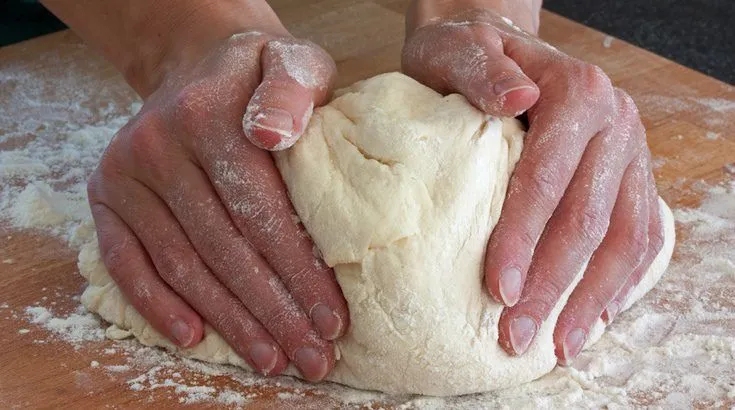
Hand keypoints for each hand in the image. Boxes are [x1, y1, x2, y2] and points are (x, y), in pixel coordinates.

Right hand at [87, 25, 348, 380]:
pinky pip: (127, 261)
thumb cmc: (258, 78)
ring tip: (271, 359)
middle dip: (273, 312)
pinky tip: (195, 337)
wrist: (195, 65)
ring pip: (183, 265)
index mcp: (208, 116)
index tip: (332, 321)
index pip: (260, 211)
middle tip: (312, 358)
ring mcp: (126, 173)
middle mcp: (158, 146)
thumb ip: (292, 90)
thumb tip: (273, 135)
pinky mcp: (106, 195)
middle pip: (224, 249)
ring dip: (229, 321)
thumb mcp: (291, 62)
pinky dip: (158, 305)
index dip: (298, 271)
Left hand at [403, 2, 664, 364]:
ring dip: (591, 298)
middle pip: (588, 218)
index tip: (496, 289)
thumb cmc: (467, 54)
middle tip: (515, 336)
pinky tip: (593, 317)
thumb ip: (483, 71)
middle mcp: (615, 124)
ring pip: (622, 237)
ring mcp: (628, 153)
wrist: (494, 47)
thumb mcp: (461, 48)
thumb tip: (516, 101)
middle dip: (552, 285)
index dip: (523, 239)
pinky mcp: (629, 176)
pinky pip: (639, 236)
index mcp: (578, 93)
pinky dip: (619, 281)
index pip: (548, 179)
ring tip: (559, 346)